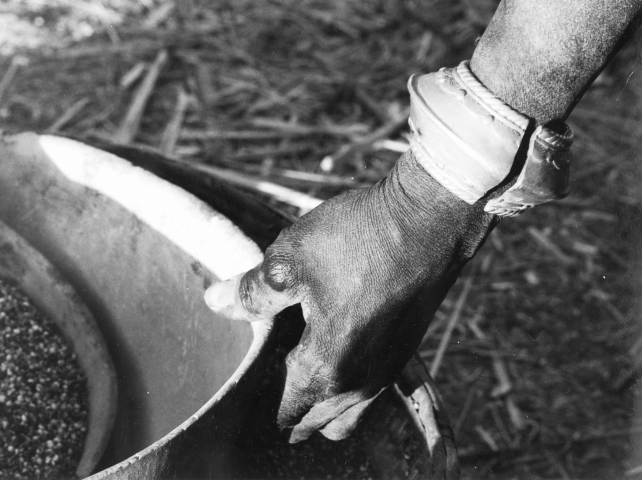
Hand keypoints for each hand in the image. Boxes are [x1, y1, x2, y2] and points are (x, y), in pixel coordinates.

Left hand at [204, 152, 496, 442]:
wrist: (427, 219)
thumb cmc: (356, 238)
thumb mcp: (289, 261)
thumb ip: (252, 293)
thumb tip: (216, 302)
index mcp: (327, 367)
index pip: (290, 413)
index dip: (268, 406)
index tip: (253, 391)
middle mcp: (362, 381)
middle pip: (323, 424)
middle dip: (297, 414)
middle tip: (275, 386)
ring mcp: (390, 368)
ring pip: (352, 414)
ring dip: (328, 406)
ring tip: (305, 374)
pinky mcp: (408, 349)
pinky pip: (373, 390)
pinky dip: (352, 386)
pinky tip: (339, 350)